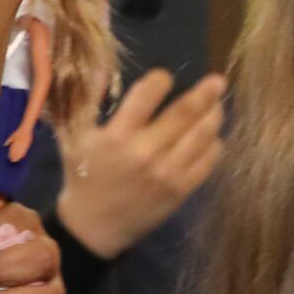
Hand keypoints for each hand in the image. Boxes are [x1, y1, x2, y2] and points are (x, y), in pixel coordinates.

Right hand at [57, 67, 228, 256]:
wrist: (93, 227)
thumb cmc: (83, 176)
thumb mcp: (74, 137)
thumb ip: (86, 101)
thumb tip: (101, 66)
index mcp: (116, 136)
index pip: (146, 95)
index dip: (160, 80)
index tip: (165, 77)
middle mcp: (145, 152)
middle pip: (184, 113)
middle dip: (205, 93)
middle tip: (218, 81)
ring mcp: (167, 173)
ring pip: (202, 135)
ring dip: (214, 116)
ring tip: (218, 105)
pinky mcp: (181, 190)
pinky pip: (207, 161)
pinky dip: (214, 145)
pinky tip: (212, 136)